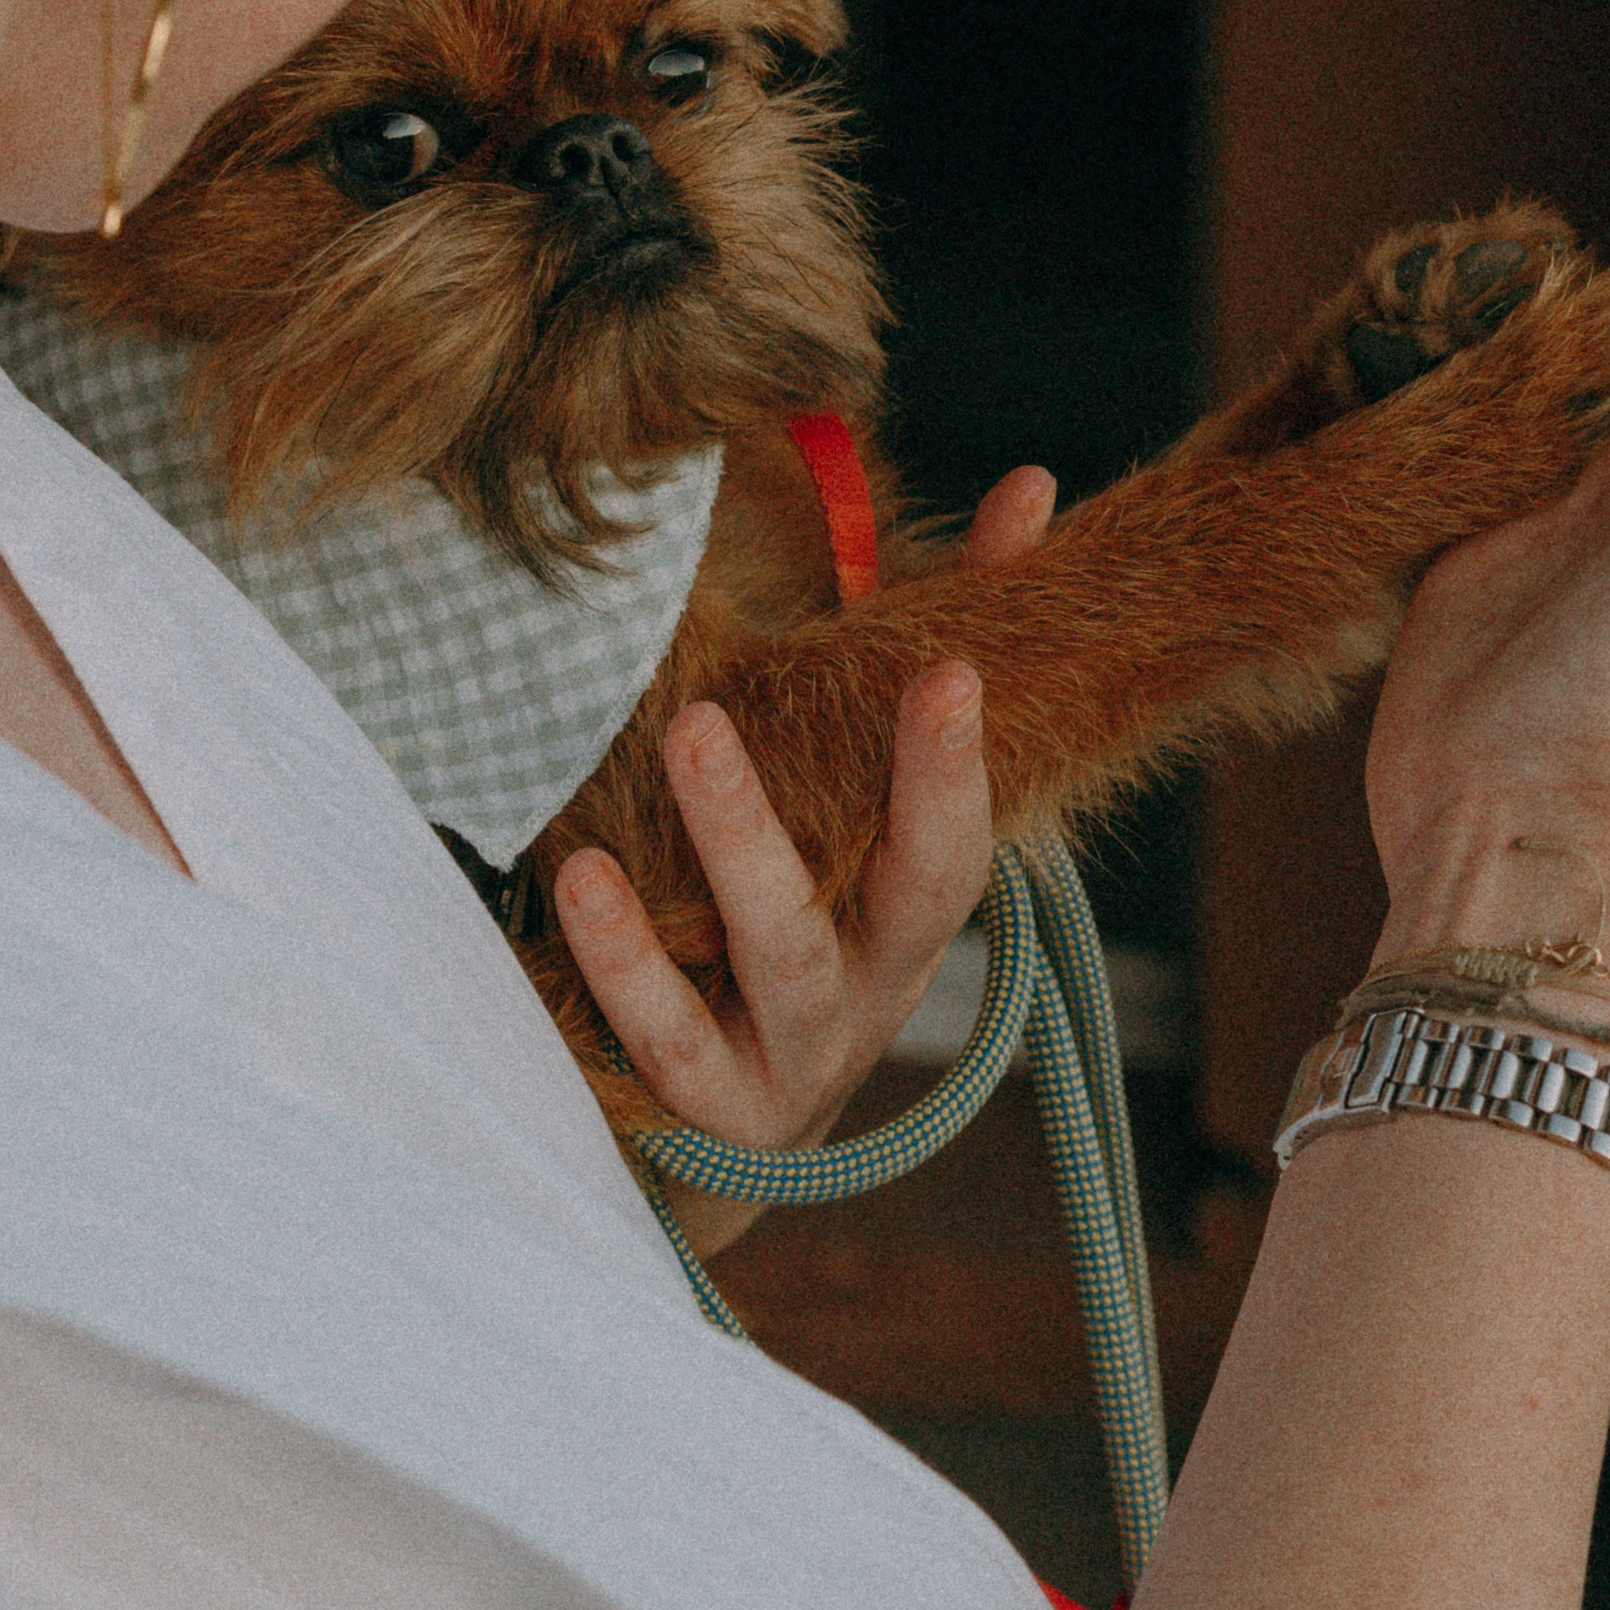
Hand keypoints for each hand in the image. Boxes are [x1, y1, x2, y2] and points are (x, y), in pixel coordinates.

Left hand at [549, 465, 1057, 1253]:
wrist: (732, 1121)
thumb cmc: (809, 912)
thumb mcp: (868, 801)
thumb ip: (943, 646)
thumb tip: (1031, 487)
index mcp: (913, 914)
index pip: (960, 841)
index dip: (960, 764)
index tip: (954, 668)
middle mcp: (876, 990)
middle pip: (895, 901)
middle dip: (861, 799)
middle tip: (732, 707)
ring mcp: (798, 1057)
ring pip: (776, 959)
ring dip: (732, 852)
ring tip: (679, 743)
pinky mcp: (714, 1110)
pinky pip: (669, 1040)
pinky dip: (627, 965)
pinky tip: (578, 880)